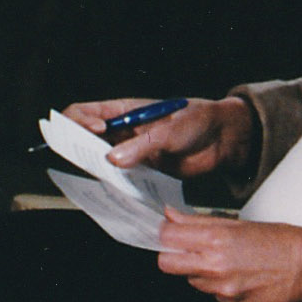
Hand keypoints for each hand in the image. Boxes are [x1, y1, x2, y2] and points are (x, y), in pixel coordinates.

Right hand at [62, 96, 256, 178]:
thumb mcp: (168, 130)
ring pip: (100, 161)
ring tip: (103, 177)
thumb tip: (113, 159)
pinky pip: (120, 178)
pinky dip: (115, 185)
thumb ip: (141, 145)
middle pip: (85, 138)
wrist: (222, 139)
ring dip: (96, 169)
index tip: (94, 133)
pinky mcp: (142, 170)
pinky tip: (117, 191)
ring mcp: (131, 151)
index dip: (79, 121)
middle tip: (86, 161)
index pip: (85, 112)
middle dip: (78, 148)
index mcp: (123, 110)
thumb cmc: (197, 121)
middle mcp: (122, 131)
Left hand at [156, 209, 301, 301]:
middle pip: (167, 264)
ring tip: (226, 259)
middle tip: (186, 247)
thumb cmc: (283, 241)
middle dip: (172, 254)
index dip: (165, 232)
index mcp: (217, 241)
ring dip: (199, 269)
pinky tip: (239, 274)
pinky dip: (218, 284)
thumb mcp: (240, 223)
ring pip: (191, 280)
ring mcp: (223, 291)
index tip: (169, 230)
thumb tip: (172, 216)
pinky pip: (212, 294)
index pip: (167, 237)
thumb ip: (200, 221)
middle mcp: (215, 268)